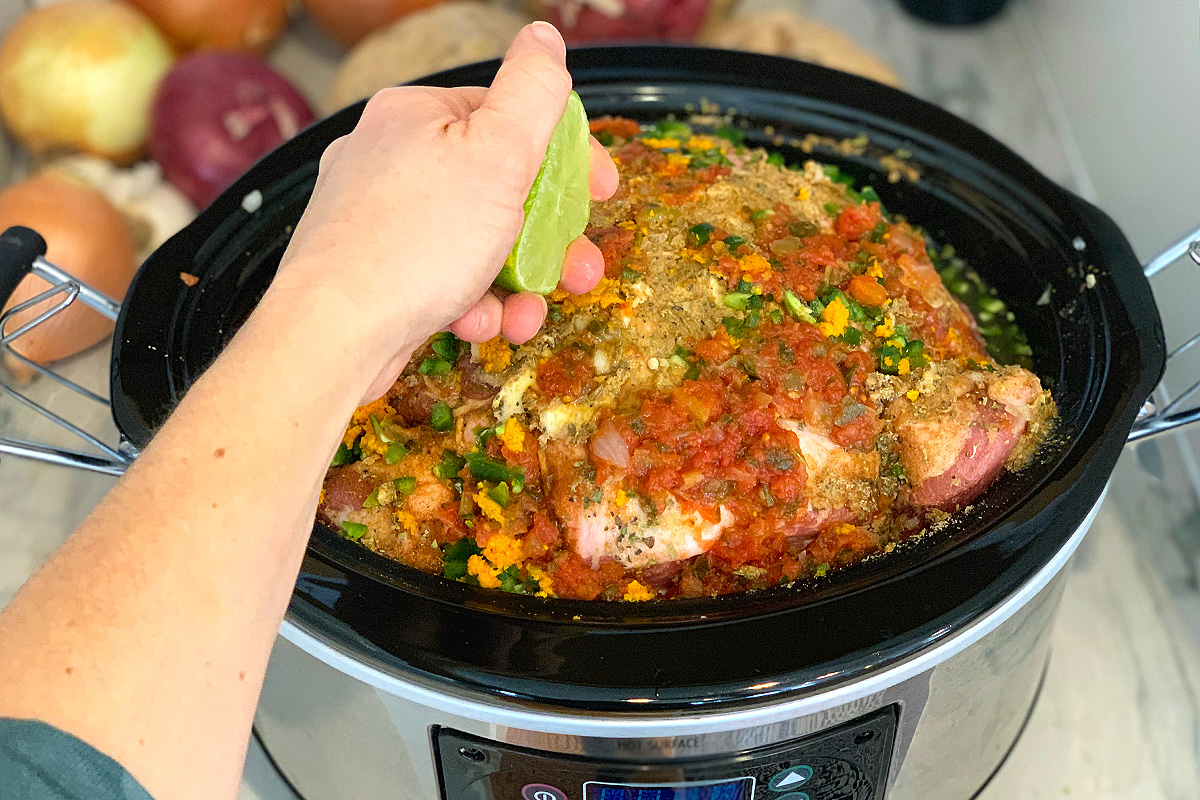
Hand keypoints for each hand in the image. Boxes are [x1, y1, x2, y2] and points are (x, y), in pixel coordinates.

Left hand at [268, 22, 617, 399]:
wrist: (332, 334)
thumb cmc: (410, 245)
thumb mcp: (497, 154)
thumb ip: (532, 91)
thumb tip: (544, 39)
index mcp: (417, 114)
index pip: (510, 119)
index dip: (567, 159)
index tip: (601, 193)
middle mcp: (390, 158)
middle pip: (498, 189)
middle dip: (548, 239)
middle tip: (578, 270)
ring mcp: (378, 217)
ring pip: (475, 243)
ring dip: (515, 284)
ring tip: (526, 315)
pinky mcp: (374, 271)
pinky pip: (442, 278)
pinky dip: (470, 304)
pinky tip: (475, 323)